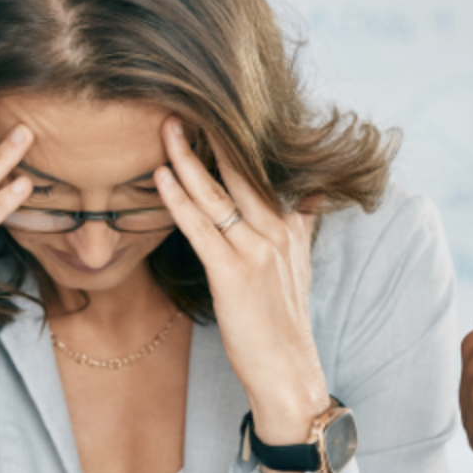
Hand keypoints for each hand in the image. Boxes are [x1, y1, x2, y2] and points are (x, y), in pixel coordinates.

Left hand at [153, 119, 327, 472]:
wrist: (289, 373)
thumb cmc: (283, 323)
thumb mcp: (299, 265)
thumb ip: (302, 223)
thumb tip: (312, 191)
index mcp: (289, 226)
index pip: (259, 170)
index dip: (234, 139)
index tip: (209, 105)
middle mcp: (276, 231)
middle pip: (240, 171)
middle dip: (211, 134)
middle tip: (182, 98)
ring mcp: (257, 251)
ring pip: (218, 194)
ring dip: (188, 157)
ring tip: (165, 124)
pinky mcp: (235, 275)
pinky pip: (202, 228)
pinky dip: (180, 199)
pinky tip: (161, 177)